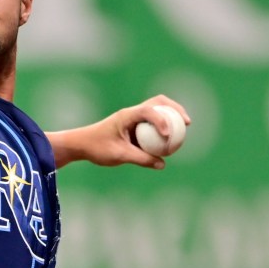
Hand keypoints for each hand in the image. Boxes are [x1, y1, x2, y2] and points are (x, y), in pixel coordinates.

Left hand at [47, 94, 190, 168]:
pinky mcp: (134, 126)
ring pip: (157, 110)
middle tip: (187, 122)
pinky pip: (153, 124)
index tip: (168, 135)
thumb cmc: (97, 148)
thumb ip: (140, 159)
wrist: (81, 145)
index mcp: (127, 115)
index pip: (149, 110)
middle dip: (175, 109)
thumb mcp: (119, 156)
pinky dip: (164, 128)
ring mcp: (133, 118)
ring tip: (185, 127)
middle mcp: (132, 113)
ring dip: (171, 116)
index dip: (162, 120)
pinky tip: (171, 141)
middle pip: (158, 102)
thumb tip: (162, 164)